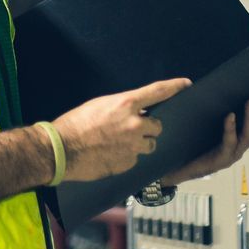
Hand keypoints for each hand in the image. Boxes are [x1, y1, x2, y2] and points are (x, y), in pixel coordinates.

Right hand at [53, 78, 190, 181]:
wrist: (62, 150)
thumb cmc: (76, 124)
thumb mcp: (100, 105)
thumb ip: (122, 108)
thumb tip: (135, 112)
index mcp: (126, 104)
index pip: (158, 91)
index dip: (175, 86)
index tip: (186, 84)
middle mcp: (134, 125)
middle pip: (157, 125)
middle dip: (148, 127)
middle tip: (132, 129)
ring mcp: (133, 146)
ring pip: (149, 145)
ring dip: (140, 143)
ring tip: (119, 143)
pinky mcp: (128, 163)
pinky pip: (136, 159)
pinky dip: (127, 157)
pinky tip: (111, 154)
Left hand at [161, 87, 248, 184]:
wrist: (175, 164)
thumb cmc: (193, 138)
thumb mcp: (210, 114)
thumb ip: (222, 99)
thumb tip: (230, 73)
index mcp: (245, 130)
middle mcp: (244, 142)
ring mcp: (234, 151)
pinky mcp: (220, 159)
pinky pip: (228, 143)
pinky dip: (230, 128)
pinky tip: (229, 116)